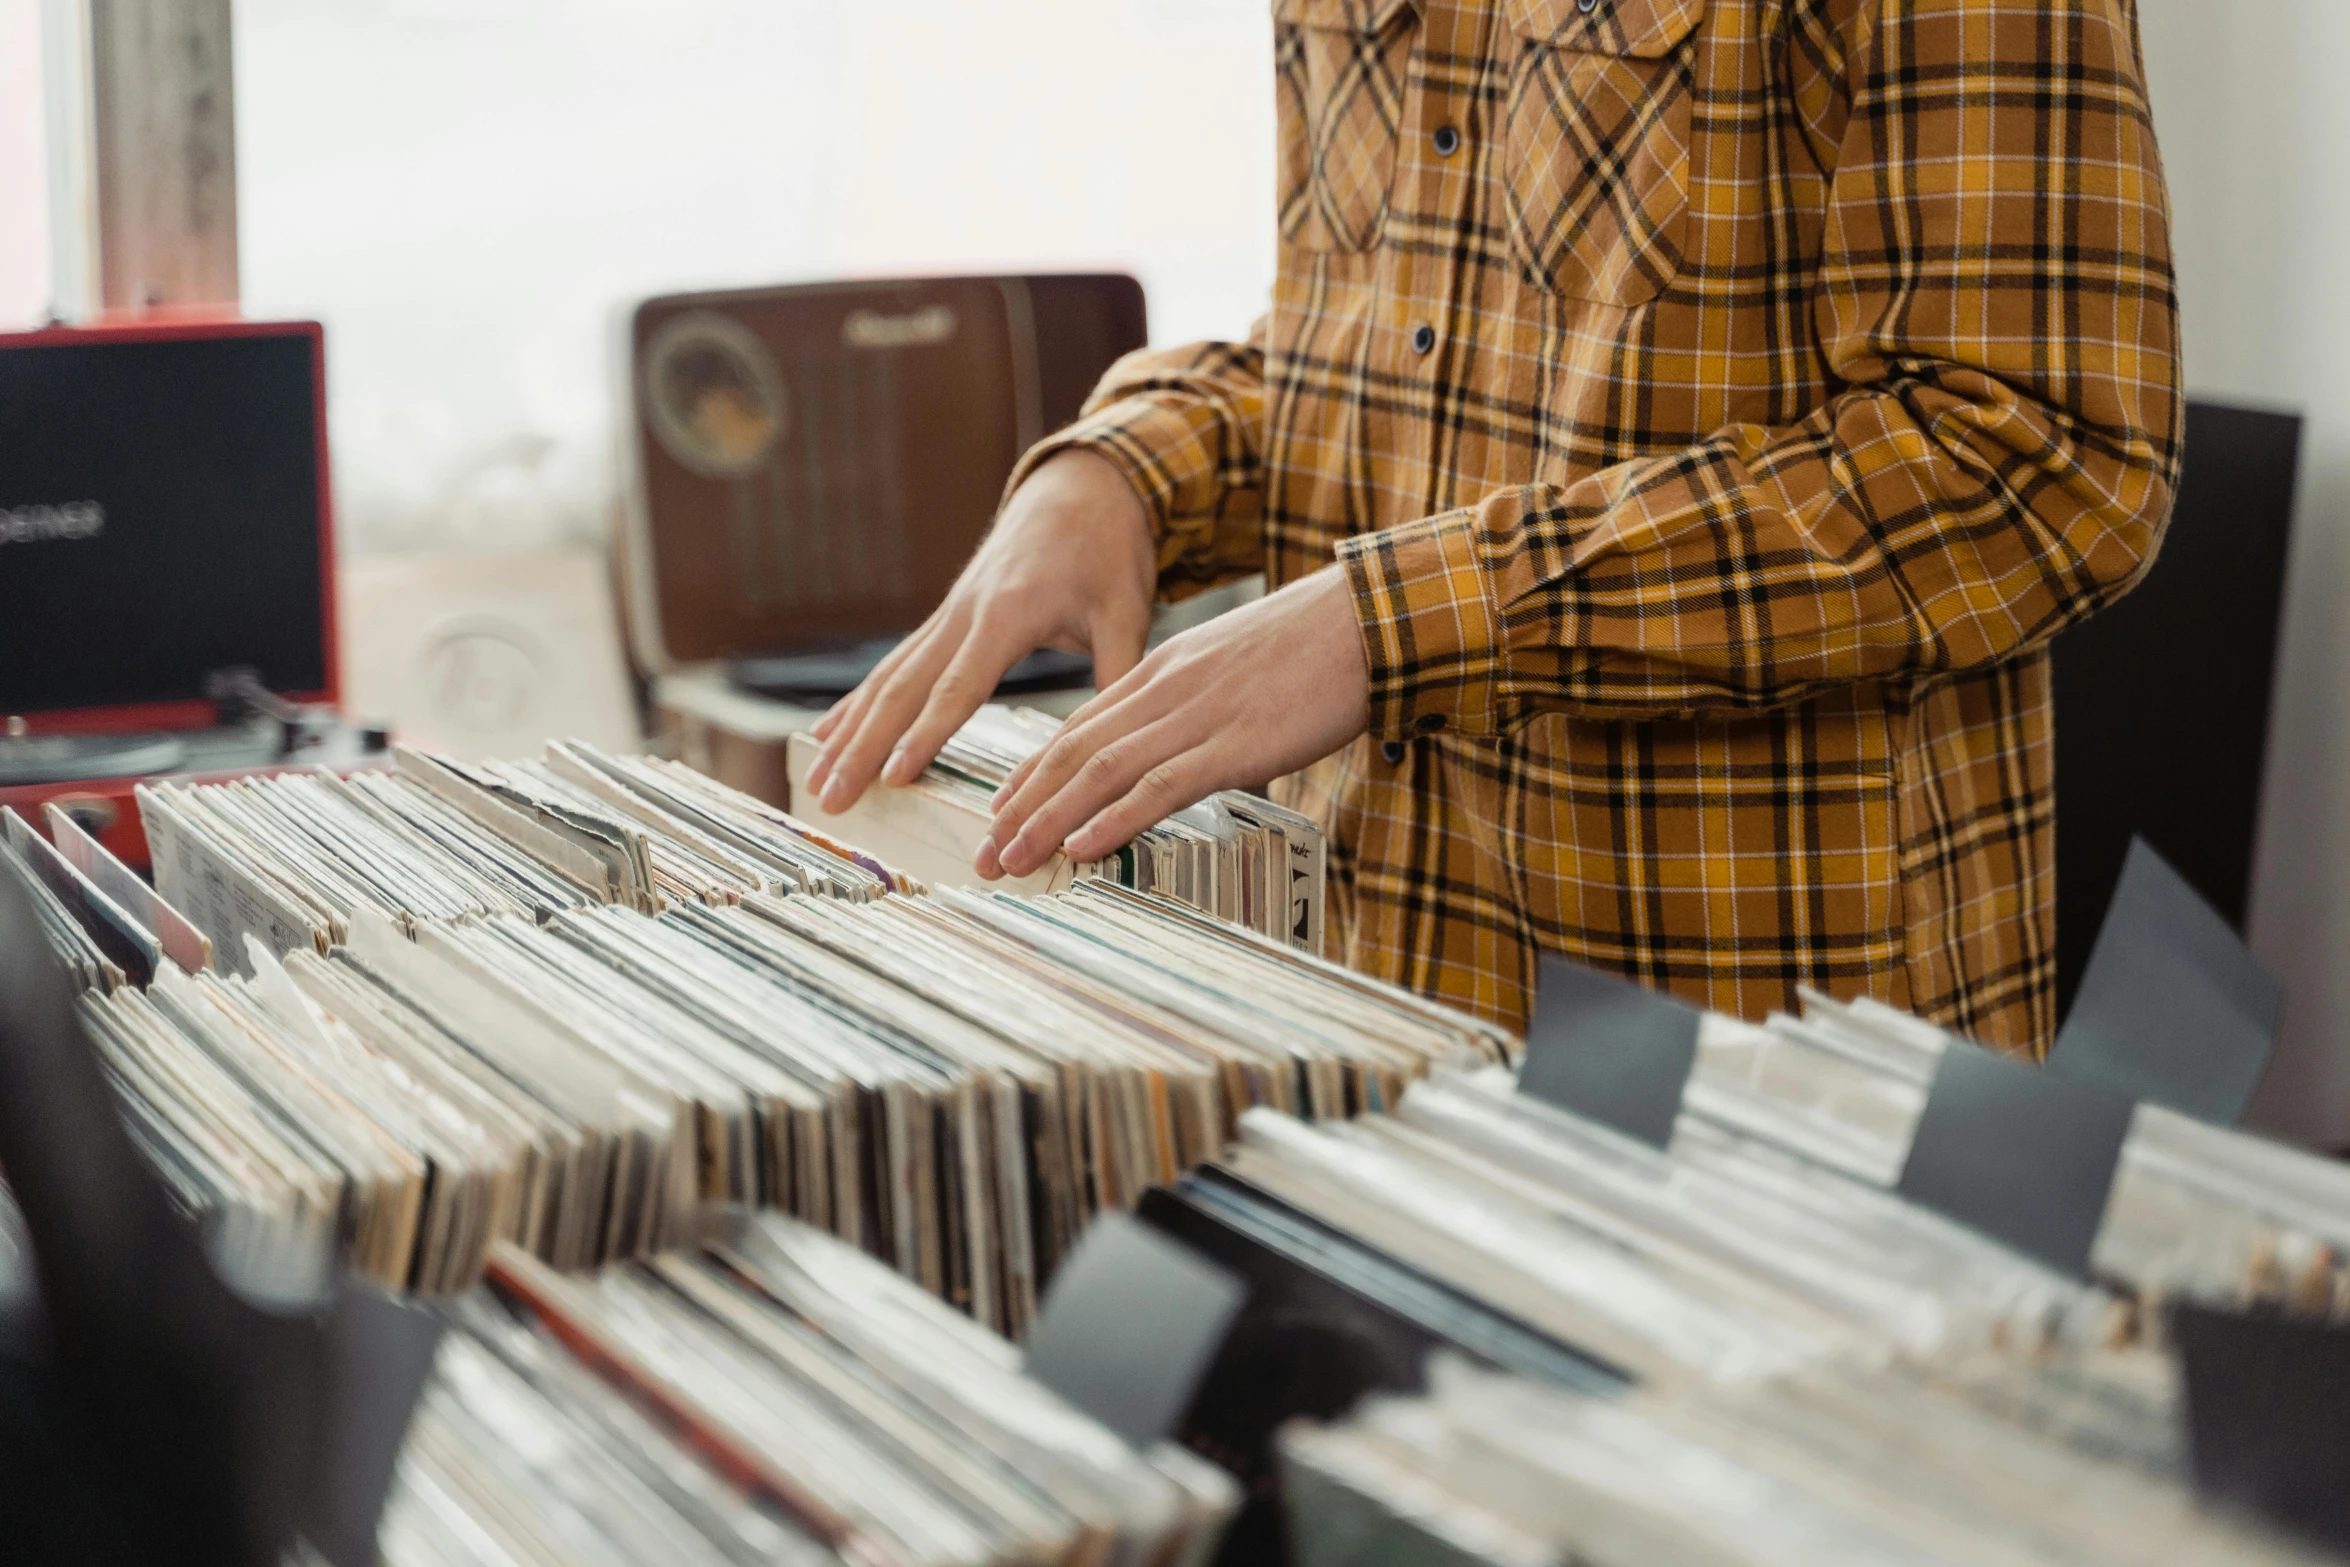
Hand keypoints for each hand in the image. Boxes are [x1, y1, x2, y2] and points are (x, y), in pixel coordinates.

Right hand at [803, 449, 1154, 811]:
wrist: (1080, 488)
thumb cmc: (1107, 548)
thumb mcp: (1127, 608)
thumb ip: (1119, 672)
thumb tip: (1120, 743)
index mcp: (1009, 614)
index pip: (959, 686)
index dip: (925, 734)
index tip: (893, 775)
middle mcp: (965, 613)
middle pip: (903, 688)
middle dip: (863, 746)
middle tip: (831, 796)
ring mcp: (948, 615)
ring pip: (887, 678)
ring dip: (849, 731)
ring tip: (815, 779)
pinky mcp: (945, 619)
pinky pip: (893, 665)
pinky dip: (858, 702)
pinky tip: (827, 733)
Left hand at [977, 565, 1369, 877]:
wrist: (1372, 617)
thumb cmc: (1318, 645)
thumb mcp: (1238, 665)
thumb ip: (1201, 701)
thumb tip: (1188, 745)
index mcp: (1165, 670)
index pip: (1079, 726)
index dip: (1032, 772)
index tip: (1001, 809)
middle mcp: (1166, 691)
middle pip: (1072, 753)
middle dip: (1021, 807)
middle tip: (983, 853)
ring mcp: (1197, 716)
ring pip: (1101, 771)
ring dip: (1047, 821)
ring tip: (1009, 859)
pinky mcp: (1235, 743)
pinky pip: (1161, 785)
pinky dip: (1113, 818)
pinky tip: (1081, 846)